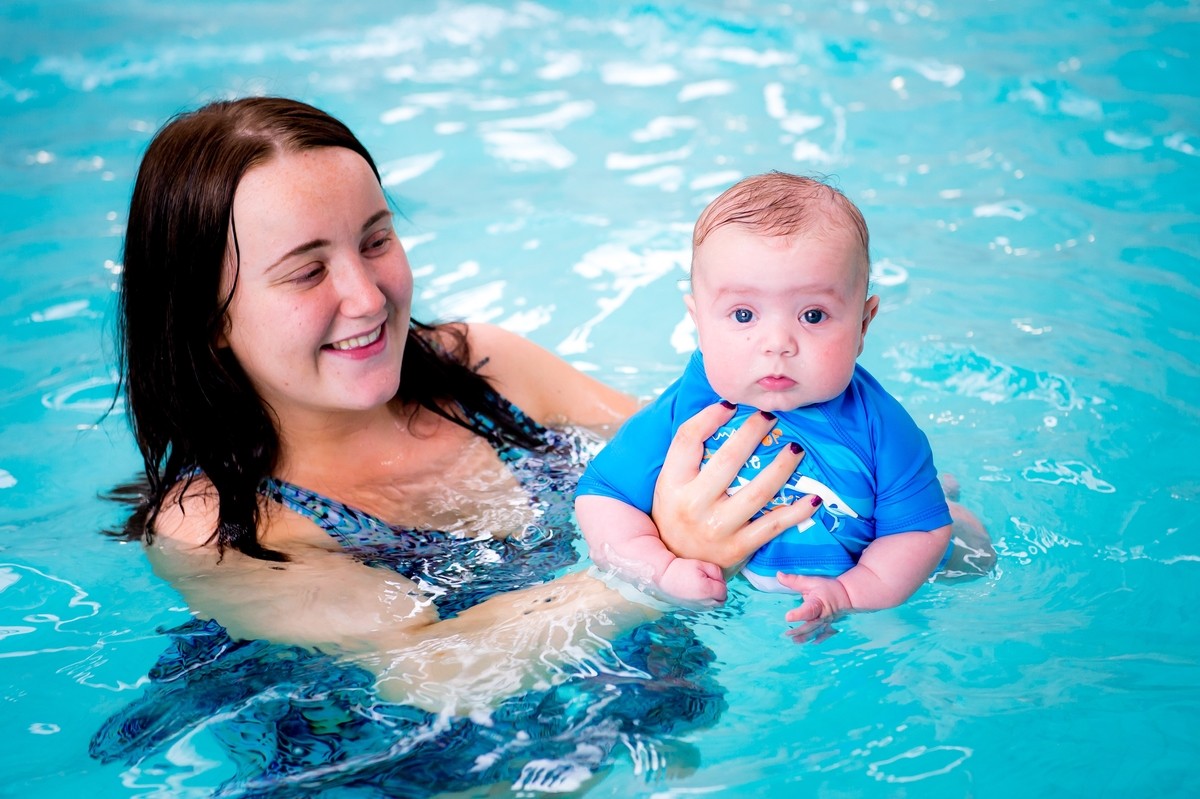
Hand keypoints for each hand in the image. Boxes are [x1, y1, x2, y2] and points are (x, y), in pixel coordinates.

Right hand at [652, 402, 818, 570]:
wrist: (677, 564)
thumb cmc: (677, 514)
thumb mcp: (669, 484)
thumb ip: (688, 455)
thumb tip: (720, 410)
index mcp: (672, 484)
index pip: (688, 440)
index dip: (709, 416)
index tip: (731, 403)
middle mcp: (692, 505)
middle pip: (728, 460)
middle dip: (753, 432)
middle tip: (771, 415)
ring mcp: (717, 528)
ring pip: (757, 490)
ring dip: (782, 466)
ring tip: (795, 448)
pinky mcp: (738, 548)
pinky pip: (773, 525)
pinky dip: (796, 512)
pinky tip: (813, 497)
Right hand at [656, 557, 727, 606]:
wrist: (663, 578)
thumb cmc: (681, 568)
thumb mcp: (700, 564)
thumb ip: (716, 572)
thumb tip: (722, 581)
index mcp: (707, 590)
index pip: (723, 590)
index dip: (720, 582)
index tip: (712, 576)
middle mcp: (703, 602)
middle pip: (721, 601)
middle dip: (720, 592)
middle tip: (711, 582)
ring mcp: (697, 607)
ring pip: (714, 606)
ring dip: (714, 598)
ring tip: (705, 587)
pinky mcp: (692, 609)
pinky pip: (706, 608)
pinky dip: (707, 602)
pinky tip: (699, 593)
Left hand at [778, 572, 851, 643]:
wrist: (847, 595)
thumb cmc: (828, 588)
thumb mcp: (811, 581)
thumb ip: (794, 580)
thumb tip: (779, 575)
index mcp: (818, 603)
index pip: (808, 610)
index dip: (798, 614)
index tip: (788, 617)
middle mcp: (823, 615)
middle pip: (811, 625)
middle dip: (799, 631)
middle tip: (787, 634)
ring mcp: (827, 623)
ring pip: (816, 632)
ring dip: (806, 637)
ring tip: (794, 641)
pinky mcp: (830, 626)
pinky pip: (825, 635)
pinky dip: (819, 639)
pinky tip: (812, 643)